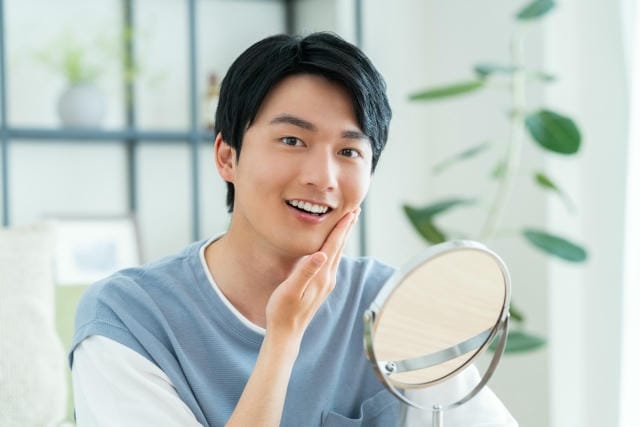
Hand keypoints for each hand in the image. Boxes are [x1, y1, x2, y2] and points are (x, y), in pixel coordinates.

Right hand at [265, 209, 359, 348]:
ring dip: (343, 237)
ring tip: (348, 223)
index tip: (351, 211)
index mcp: (321, 275)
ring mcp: (326, 283)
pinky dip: (336, 247)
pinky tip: (334, 246)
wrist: (286, 333)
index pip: (334, 245)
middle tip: (355, 210)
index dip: (341, 227)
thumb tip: (321, 254)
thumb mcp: (290, 290)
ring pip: (338, 254)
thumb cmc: (283, 311)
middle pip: (340, 247)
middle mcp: (328, 278)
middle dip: (347, 228)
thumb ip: (305, 271)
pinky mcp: (322, 286)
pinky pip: (333, 261)